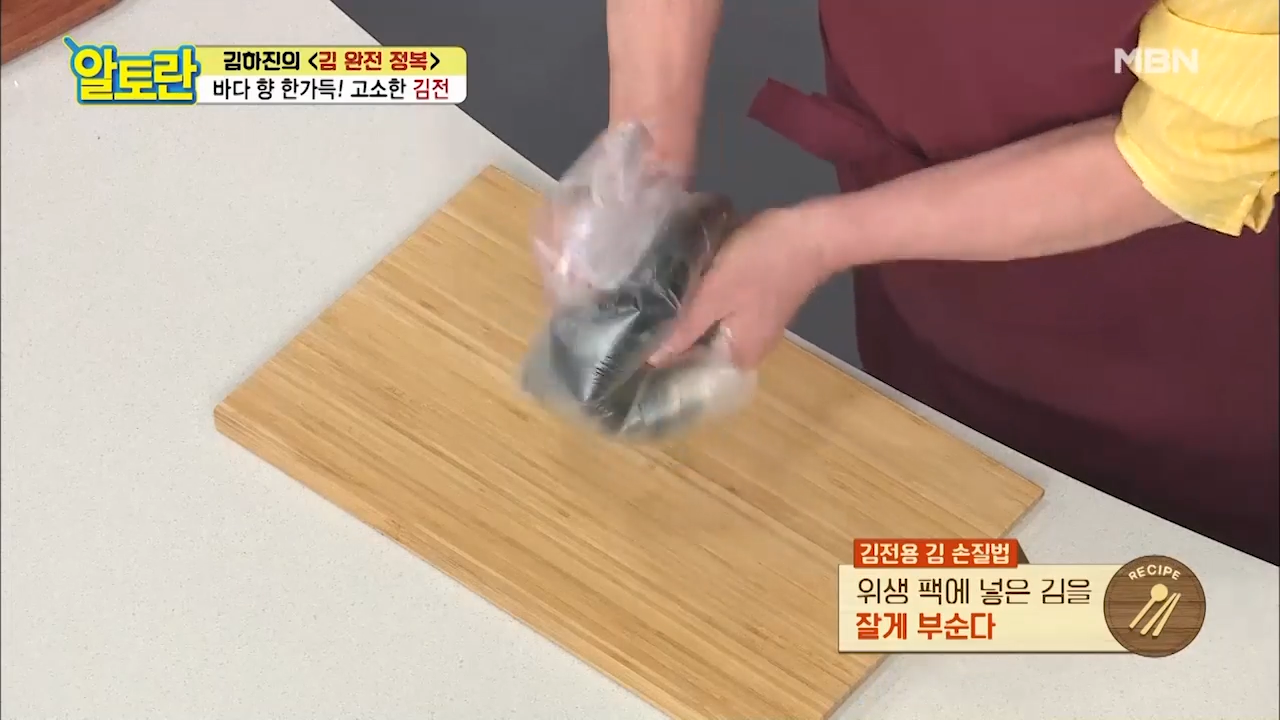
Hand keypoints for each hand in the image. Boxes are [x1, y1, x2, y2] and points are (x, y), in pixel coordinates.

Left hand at [649, 207, 833, 368]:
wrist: (811, 232)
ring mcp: (755, 329)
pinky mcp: (758, 308)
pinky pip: (722, 314)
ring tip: (652, 303)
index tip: (634, 342)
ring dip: (687, 317)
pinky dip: (704, 305)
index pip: (689, 369)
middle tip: (637, 317)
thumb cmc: (761, 262)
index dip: (661, 357)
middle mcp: (748, 351)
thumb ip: (684, 328)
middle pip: (698, 350)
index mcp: (737, 356)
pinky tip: (686, 290)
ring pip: (709, 330)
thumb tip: (652, 360)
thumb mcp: (715, 294)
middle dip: (672, 334)